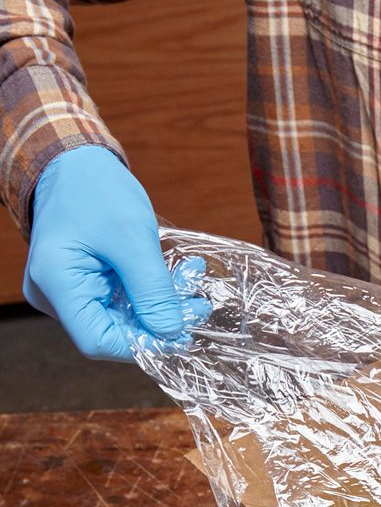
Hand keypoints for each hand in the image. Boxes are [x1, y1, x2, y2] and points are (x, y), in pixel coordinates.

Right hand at [23, 146, 207, 360]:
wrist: (75, 162)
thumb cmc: (96, 190)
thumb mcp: (133, 240)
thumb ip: (153, 291)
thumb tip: (172, 334)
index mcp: (57, 283)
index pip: (99, 341)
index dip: (143, 345)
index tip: (182, 333)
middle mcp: (55, 294)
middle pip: (112, 332)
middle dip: (159, 322)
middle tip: (198, 305)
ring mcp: (68, 290)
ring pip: (121, 318)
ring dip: (161, 306)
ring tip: (193, 285)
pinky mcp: (84, 283)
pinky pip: (120, 301)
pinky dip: (150, 293)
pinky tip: (178, 277)